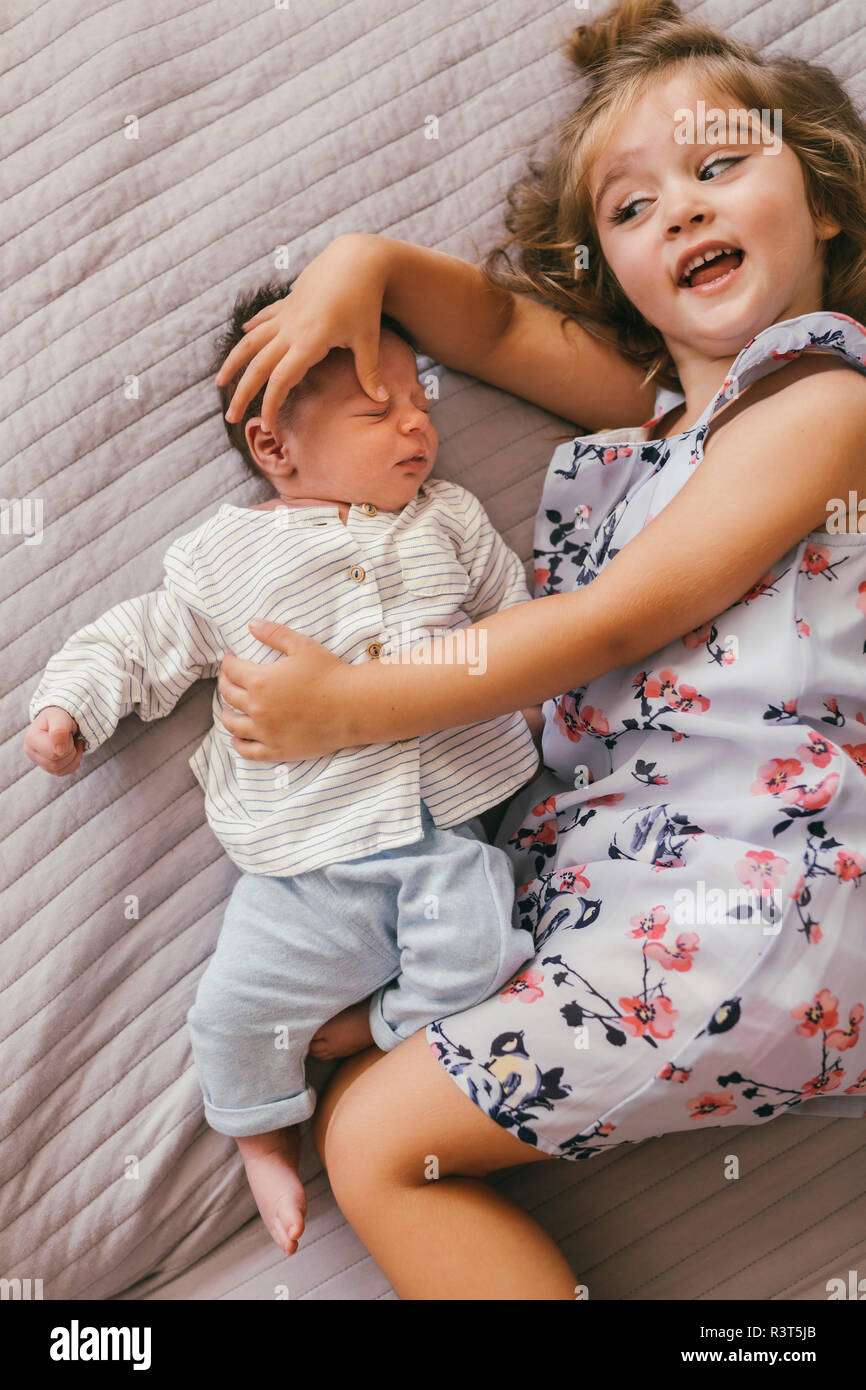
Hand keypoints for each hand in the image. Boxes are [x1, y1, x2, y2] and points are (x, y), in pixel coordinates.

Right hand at [25, 706, 86, 775]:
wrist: (59, 718)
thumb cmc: (58, 717)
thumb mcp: (60, 718)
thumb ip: (59, 731)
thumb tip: (59, 752)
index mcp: (31, 739)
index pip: (53, 753)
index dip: (67, 745)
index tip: (69, 733)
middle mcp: (31, 752)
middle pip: (56, 764)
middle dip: (71, 751)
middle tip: (72, 738)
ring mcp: (38, 761)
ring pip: (59, 770)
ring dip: (73, 757)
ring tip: (73, 743)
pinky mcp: (47, 767)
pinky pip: (62, 772)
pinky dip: (73, 763)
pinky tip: (73, 751)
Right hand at [215, 234, 392, 431]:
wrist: (356, 259)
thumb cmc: (364, 299)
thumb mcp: (368, 337)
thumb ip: (369, 371)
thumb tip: (383, 401)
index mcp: (307, 342)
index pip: (280, 380)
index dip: (271, 405)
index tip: (268, 427)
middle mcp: (290, 329)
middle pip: (257, 366)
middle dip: (243, 394)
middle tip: (231, 417)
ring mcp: (286, 315)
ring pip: (251, 342)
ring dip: (234, 362)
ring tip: (220, 382)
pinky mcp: (289, 303)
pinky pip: (265, 319)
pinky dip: (253, 330)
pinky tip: (244, 335)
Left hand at [218, 620, 355, 759]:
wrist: (352, 706)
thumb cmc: (329, 674)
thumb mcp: (302, 646)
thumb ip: (274, 634)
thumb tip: (252, 624)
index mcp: (260, 680)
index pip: (231, 670)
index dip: (228, 661)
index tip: (231, 658)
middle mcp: (258, 707)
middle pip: (228, 695)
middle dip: (225, 683)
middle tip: (229, 678)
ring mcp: (266, 731)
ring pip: (232, 724)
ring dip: (226, 714)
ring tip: (229, 708)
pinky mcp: (277, 749)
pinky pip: (248, 750)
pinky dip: (238, 744)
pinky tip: (237, 738)